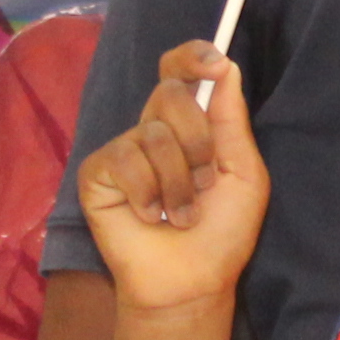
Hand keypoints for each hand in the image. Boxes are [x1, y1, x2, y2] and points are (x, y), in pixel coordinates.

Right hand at [74, 49, 268, 313]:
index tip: (213, 63)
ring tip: (180, 215)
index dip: (191, 57)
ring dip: (178, 183)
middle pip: (171, 94)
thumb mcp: (242, 171)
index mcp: (189, 126)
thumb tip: (225, 64)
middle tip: (204, 185)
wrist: (193, 282)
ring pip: (154, 133)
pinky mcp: (97, 173)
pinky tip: (149, 218)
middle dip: (198, 142)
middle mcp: (153, 130)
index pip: (180, 73)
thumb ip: (231, 119)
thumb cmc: (222, 233)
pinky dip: (148, 194)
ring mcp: (123, 151)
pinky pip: (126, 160)